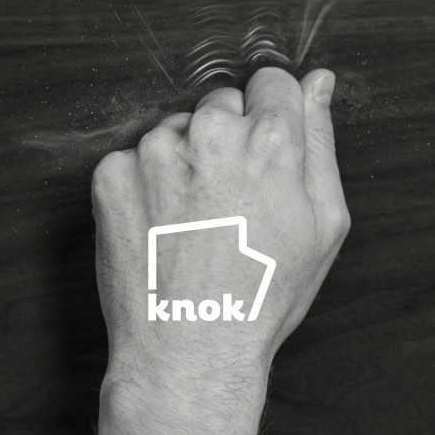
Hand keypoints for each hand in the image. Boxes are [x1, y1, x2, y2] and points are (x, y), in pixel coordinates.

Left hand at [90, 67, 349, 404]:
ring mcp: (154, 152)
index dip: (271, 119)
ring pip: (176, 130)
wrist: (188, 352)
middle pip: (221, 104)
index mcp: (270, 141)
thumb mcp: (322, 224)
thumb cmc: (261, 296)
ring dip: (183, 161)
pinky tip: (161, 229)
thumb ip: (321, 141)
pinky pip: (134, 158)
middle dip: (228, 140)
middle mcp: (209, 135)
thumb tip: (319, 82)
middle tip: (228, 204)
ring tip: (192, 224)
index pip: (270, 83)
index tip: (263, 158)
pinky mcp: (111, 175)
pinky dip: (144, 185)